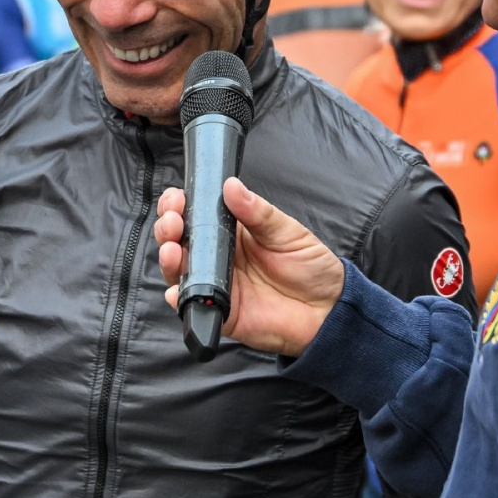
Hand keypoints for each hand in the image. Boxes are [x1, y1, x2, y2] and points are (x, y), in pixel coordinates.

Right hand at [155, 177, 344, 357]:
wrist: (329, 310)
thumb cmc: (311, 266)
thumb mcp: (288, 231)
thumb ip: (258, 212)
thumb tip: (231, 185)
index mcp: (232, 231)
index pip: (196, 213)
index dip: (180, 204)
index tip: (177, 198)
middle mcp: (218, 256)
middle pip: (179, 240)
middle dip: (168, 227)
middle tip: (173, 221)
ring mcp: (216, 284)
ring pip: (178, 270)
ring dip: (168, 258)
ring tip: (172, 249)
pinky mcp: (221, 312)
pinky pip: (191, 305)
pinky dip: (179, 297)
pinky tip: (177, 288)